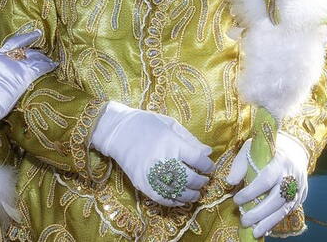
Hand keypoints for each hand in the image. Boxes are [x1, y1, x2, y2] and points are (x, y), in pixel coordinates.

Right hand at [0, 30, 56, 123]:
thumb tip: (5, 77)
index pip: (14, 42)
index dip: (27, 37)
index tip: (37, 33)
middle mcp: (9, 58)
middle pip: (27, 51)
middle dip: (36, 54)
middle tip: (44, 56)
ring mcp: (17, 65)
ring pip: (36, 58)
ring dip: (44, 60)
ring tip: (51, 62)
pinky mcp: (25, 75)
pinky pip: (41, 67)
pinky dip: (49, 65)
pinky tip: (54, 65)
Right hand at [90, 101, 213, 206]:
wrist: (117, 131)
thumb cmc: (146, 124)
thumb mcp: (170, 125)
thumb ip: (190, 140)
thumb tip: (208, 153)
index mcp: (172, 143)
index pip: (198, 160)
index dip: (208, 166)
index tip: (209, 167)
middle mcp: (163, 159)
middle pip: (190, 178)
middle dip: (201, 182)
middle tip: (204, 181)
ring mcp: (152, 174)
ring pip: (178, 191)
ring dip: (191, 195)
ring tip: (195, 193)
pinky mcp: (142, 183)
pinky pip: (162, 198)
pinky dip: (174, 201)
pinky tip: (181, 199)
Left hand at [229, 133, 309, 237]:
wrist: (295, 150)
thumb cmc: (268, 150)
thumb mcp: (252, 148)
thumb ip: (240, 164)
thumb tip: (230, 182)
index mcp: (280, 161)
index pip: (266, 179)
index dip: (251, 192)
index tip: (236, 200)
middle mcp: (291, 175)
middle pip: (276, 198)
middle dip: (259, 212)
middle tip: (244, 221)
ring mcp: (298, 187)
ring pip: (284, 208)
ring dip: (269, 222)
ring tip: (255, 232)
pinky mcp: (301, 196)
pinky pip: (288, 211)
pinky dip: (276, 221)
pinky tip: (265, 228)